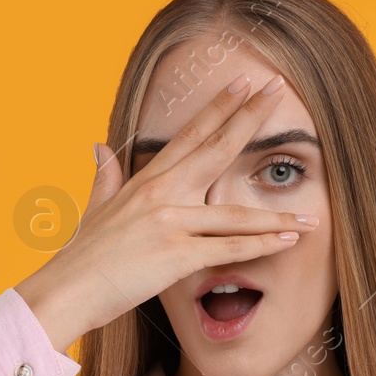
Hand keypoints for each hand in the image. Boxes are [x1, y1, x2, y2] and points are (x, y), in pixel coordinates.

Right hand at [15, 73, 318, 352]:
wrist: (64, 290)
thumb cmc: (80, 256)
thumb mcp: (94, 208)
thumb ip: (104, 175)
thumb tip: (98, 145)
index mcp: (146, 181)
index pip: (190, 135)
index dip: (219, 108)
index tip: (244, 84)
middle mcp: (162, 193)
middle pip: (216, 149)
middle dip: (250, 119)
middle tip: (278, 91)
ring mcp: (170, 223)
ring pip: (235, 212)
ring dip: (277, 215)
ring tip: (311, 212)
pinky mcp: (176, 256)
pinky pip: (229, 249)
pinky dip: (261, 246)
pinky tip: (288, 241)